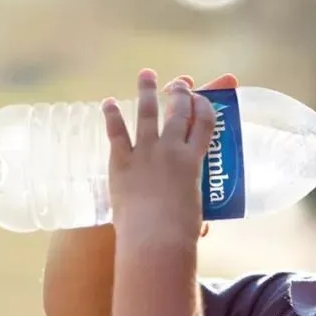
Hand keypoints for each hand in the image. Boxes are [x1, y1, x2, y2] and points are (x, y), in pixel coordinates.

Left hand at [102, 69, 233, 245]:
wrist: (154, 240)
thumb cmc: (180, 234)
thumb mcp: (195, 216)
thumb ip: (197, 213)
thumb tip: (203, 227)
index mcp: (194, 161)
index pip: (205, 124)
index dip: (205, 107)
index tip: (203, 98)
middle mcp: (171, 149)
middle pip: (178, 112)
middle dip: (180, 94)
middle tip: (179, 83)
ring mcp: (145, 153)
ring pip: (147, 114)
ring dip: (147, 92)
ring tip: (146, 75)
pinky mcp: (121, 162)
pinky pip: (116, 133)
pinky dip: (113, 115)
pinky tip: (109, 102)